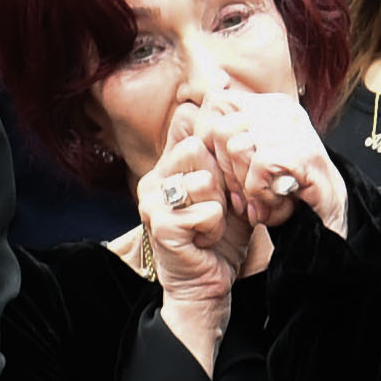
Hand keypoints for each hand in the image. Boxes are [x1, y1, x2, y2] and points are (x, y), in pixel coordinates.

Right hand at [138, 107, 251, 368]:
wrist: (208, 285)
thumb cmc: (221, 237)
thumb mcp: (228, 189)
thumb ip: (223, 153)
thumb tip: (219, 95)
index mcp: (166, 167)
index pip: (191, 130)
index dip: (221, 154)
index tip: (229, 184)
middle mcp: (152, 180)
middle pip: (197, 148)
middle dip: (222, 178)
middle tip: (225, 205)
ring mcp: (151, 202)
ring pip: (203, 180)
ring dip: (220, 206)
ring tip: (214, 224)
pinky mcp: (160, 226)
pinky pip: (206, 211)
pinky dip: (216, 228)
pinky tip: (207, 240)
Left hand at [199, 88, 346, 237]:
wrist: (326, 217)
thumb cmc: (281, 190)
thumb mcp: (247, 160)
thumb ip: (221, 139)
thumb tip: (184, 117)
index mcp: (267, 105)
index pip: (214, 102)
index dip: (206, 137)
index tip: (222, 169)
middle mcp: (282, 109)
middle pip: (220, 129)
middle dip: (224, 169)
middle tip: (243, 193)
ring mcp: (295, 128)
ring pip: (236, 147)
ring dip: (242, 183)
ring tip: (260, 197)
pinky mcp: (303, 152)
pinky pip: (258, 167)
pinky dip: (259, 191)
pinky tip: (273, 199)